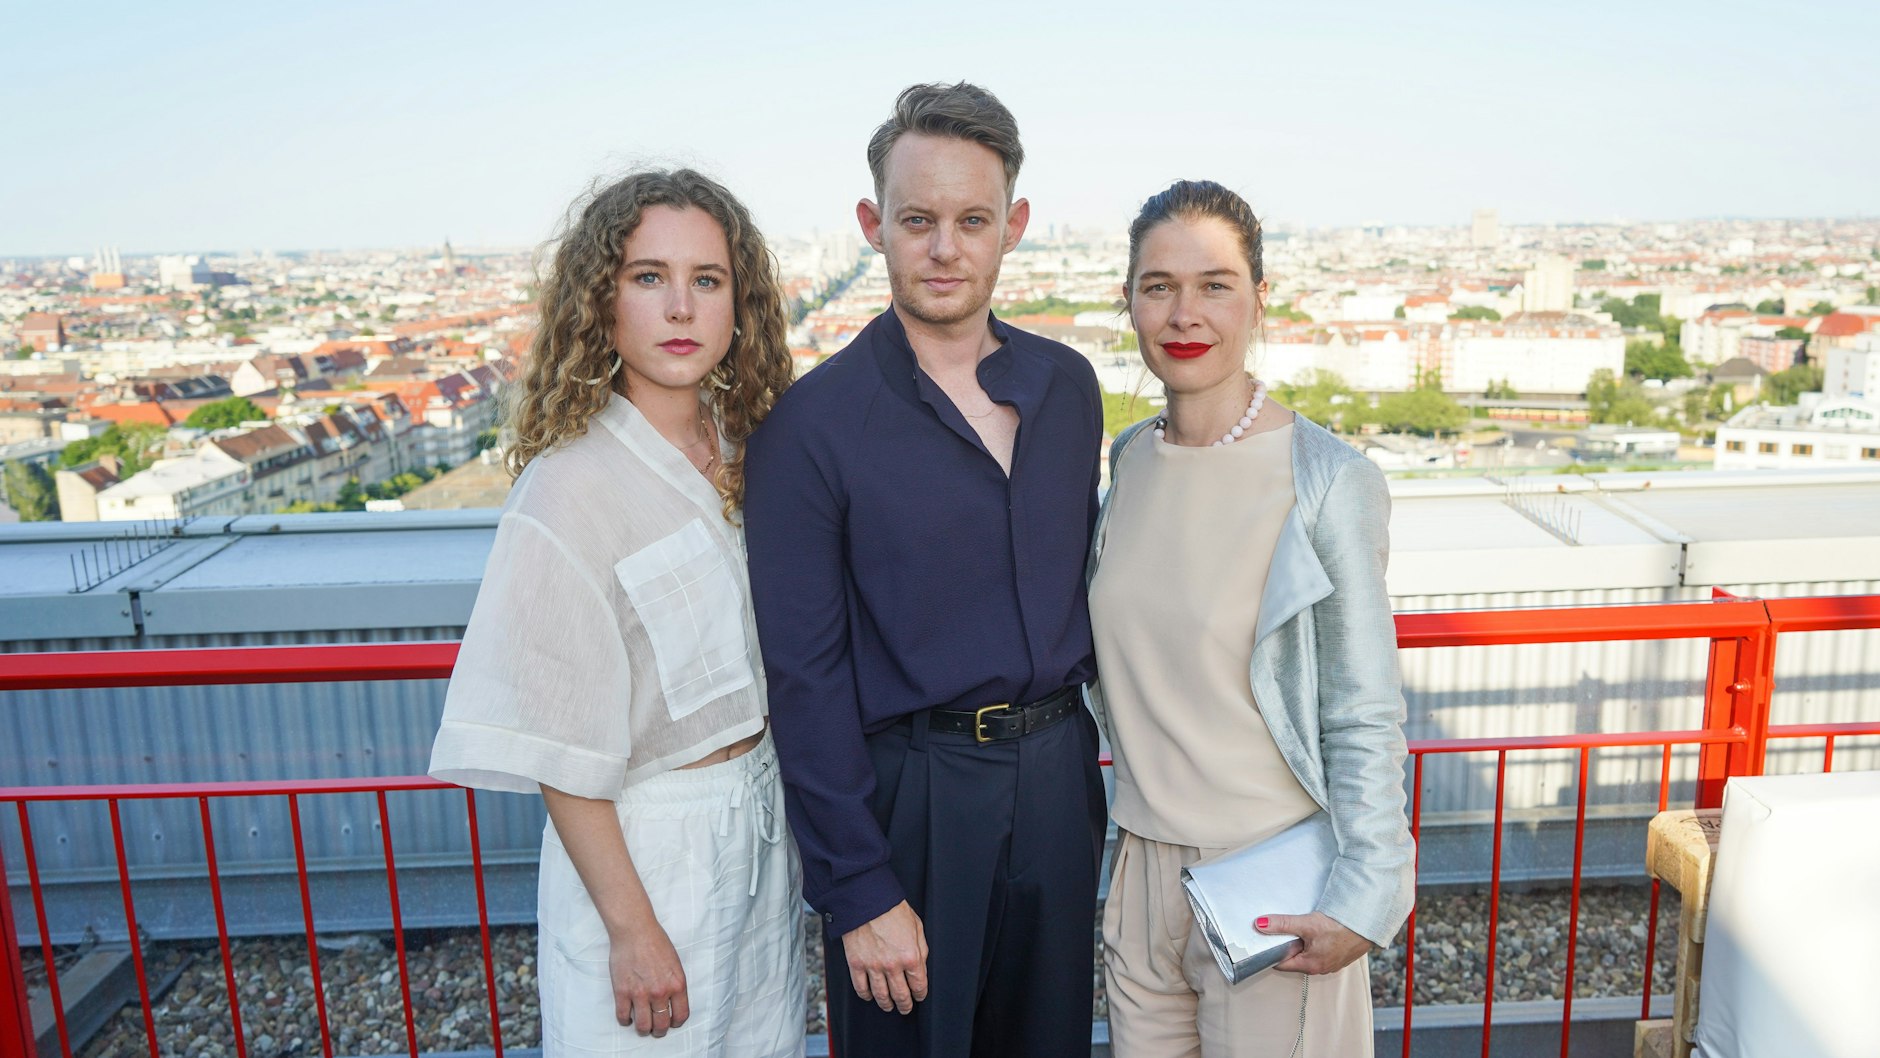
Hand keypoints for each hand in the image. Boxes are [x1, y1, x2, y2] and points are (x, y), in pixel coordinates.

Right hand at [608, 924, 689, 1036]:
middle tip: (656, 1029)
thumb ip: (675, 984)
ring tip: (643, 1026)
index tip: (672, 1022)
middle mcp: (660, 992)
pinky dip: (625, 1021)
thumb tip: (672, 1002)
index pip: (681, 1015)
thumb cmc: (656, 942)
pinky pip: (623, 1016)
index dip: (676, 1022)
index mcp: (677, 984)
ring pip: (643, 1026)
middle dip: (660, 1030)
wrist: (635, 931)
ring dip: (644, 1029)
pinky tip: (628, 1017)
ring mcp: (640, 994)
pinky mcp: (622, 992)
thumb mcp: (675, 964)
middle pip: (662, 1025)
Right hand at [842, 900, 929, 1013]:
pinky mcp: (855, 964)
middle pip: (901, 995)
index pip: (919, 985)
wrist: (865, 899)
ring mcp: (872, 966)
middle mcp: (892, 965)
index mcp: (911, 956)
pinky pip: (861, 988)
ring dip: (887, 1004)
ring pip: (881, 996)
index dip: (920, 994)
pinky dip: (866, 996)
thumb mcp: (916, 926)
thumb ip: (921, 948)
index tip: (919, 996)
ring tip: (889, 1006)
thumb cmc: (891, 908)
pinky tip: (870, 996)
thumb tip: (921, 965)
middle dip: (905, 1004)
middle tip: (906, 1008)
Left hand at [1256, 911, 1373, 974]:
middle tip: (1282, 929)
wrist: (1368, 924)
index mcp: (1309, 965)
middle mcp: (1320, 968)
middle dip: (1287, 945)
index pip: (1281, 963)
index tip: (1263, 940)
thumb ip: (1282, 924)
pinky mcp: (1339, 956)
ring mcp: (1330, 963)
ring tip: (1301, 928)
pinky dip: (1315, 942)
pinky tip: (1317, 930)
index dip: (1271, 951)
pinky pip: (1320, 951)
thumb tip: (1260, 925)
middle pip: (1294, 958)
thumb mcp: (1306, 924)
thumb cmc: (1340, 927)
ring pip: (1307, 954)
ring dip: (1302, 942)